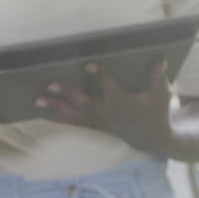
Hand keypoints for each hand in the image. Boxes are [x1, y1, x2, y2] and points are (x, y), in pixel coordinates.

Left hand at [36, 60, 173, 152]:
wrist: (151, 139)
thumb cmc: (156, 111)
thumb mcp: (161, 94)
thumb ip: (157, 77)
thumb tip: (161, 58)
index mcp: (123, 102)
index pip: (109, 87)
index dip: (100, 75)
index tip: (88, 64)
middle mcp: (108, 112)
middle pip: (84, 103)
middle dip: (67, 93)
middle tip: (50, 83)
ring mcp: (100, 121)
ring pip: (75, 115)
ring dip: (55, 108)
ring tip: (37, 100)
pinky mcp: (95, 125)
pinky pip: (74, 123)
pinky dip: (58, 118)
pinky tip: (42, 113)